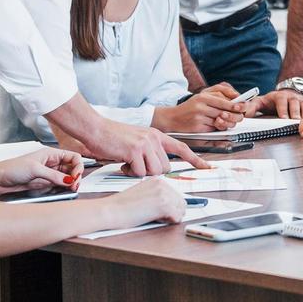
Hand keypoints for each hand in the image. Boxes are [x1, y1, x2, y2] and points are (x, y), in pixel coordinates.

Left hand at [0, 147, 82, 193]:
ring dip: (71, 183)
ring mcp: (49, 173)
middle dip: (76, 176)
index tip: (75, 176)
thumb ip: (54, 175)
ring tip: (71, 189)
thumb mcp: (35, 170)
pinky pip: (59, 184)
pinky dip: (64, 188)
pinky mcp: (45, 183)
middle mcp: (52, 162)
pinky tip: (64, 190)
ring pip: (67, 177)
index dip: (77, 166)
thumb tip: (68, 180)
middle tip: (74, 185)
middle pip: (72, 167)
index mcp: (51, 154)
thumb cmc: (12, 168)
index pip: (73, 157)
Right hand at [76, 116, 211, 175]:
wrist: (95, 128)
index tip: (207, 167)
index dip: (195, 159)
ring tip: (128, 162)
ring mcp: (145, 143)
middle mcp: (154, 138)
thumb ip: (150, 151)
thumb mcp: (137, 140)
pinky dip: (129, 172)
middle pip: (165, 167)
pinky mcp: (134, 150)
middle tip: (135, 165)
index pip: (181, 147)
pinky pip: (138, 172)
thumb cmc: (113, 137)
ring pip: (154, 171)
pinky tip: (121, 162)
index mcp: (157, 135)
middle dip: (151, 171)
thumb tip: (159, 169)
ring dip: (140, 172)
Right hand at [103, 177, 185, 229]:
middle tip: (157, 216)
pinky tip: (154, 219)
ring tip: (154, 217)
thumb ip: (157, 195)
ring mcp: (164, 194)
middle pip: (181, 202)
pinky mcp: (163, 205)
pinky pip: (177, 218)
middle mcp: (162, 184)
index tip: (159, 210)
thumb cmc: (122, 205)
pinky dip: (168, 222)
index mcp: (157, 180)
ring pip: (180, 210)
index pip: (176, 194)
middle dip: (173, 212)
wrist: (111, 210)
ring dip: (170, 217)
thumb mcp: (142, 193)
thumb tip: (171, 205)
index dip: (170, 206)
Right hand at [152, 83, 251, 133]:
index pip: (223, 100)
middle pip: (223, 112)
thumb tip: (235, 98)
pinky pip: (213, 129)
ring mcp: (199, 117)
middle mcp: (201, 106)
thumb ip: (217, 95)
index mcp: (203, 97)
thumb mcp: (202, 97)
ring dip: (225, 123)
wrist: (172, 118)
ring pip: (220, 122)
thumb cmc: (190, 107)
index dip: (235, 105)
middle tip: (239, 117)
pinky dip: (216, 128)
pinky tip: (214, 126)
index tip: (243, 106)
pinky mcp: (198, 127)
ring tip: (226, 121)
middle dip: (234, 116)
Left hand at [254, 89, 302, 119]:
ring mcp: (302, 100)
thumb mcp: (261, 102)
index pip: (281, 101)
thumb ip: (252, 106)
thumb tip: (244, 113)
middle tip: (296, 121)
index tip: (283, 117)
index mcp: (280, 96)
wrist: (286, 92)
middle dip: (296, 113)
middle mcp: (292, 97)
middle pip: (295, 104)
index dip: (283, 109)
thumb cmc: (273, 101)